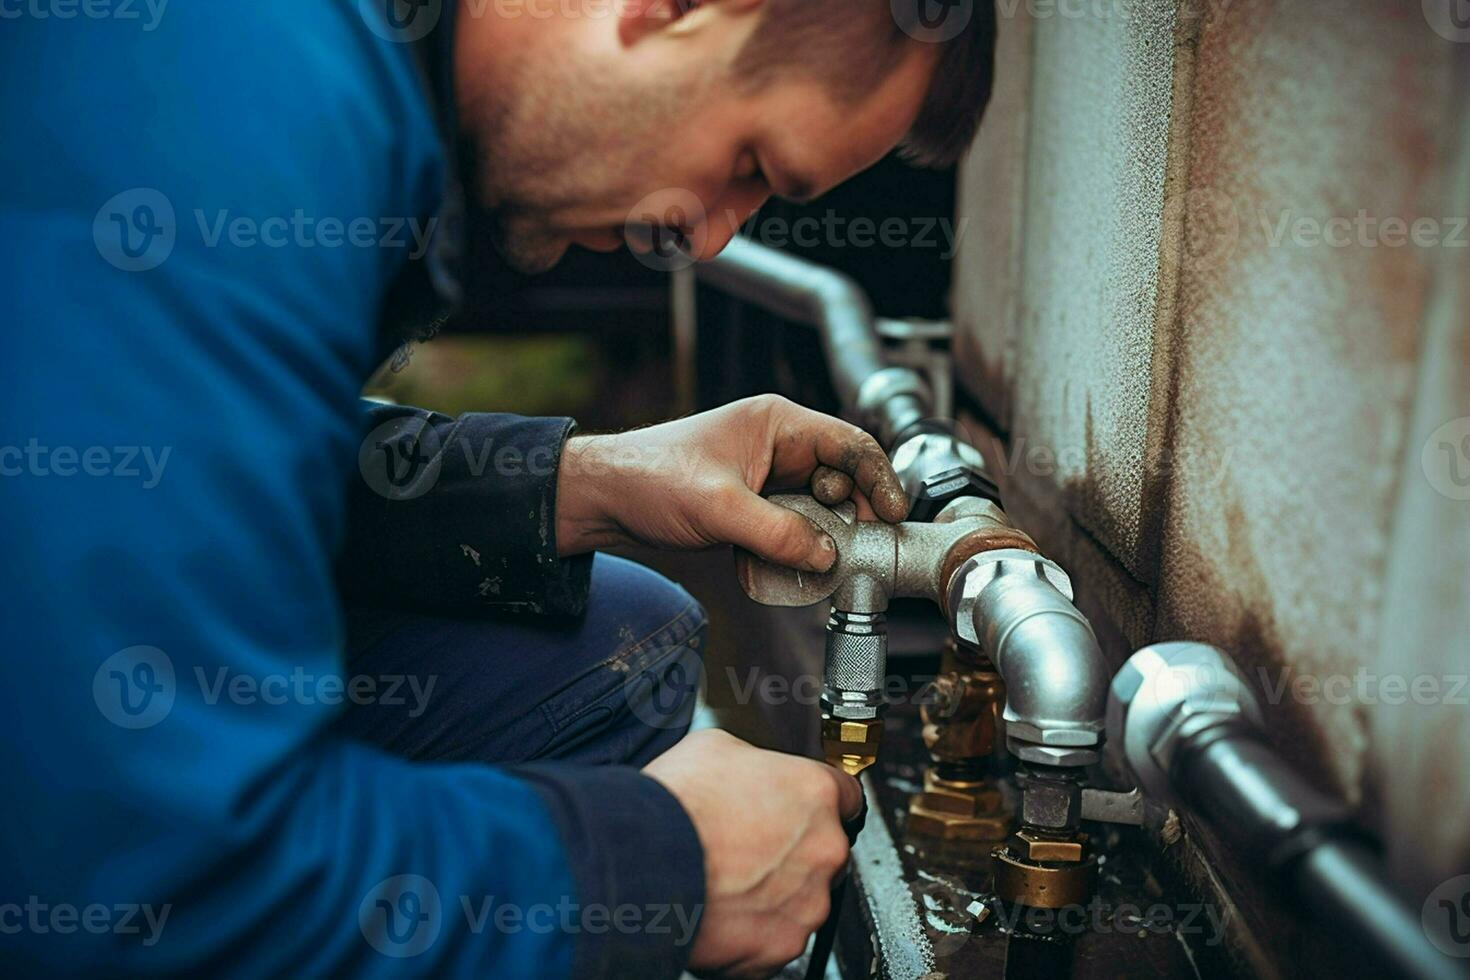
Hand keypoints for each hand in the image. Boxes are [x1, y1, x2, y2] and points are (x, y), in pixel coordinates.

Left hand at [555, 395, 909, 569]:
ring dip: (824, 535)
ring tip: (819, 559)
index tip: (893, 514)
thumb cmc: (649, 479)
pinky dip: (798, 547)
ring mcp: (768, 478)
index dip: (878, 478)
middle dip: (852, 514)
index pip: (849, 444)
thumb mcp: (719, 508)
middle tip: (857, 547)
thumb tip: (827, 555)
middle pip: (842, 478)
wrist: (603, 500)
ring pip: (820, 508)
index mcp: (777, 424)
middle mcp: (779, 446)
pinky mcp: (756, 507)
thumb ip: (777, 532)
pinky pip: (795, 527)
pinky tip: (788, 564)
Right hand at [642, 729, 863, 978]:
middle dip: (789, 852)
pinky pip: (773, 941)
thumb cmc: (675, 805)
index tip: (802, 809)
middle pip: (821, 851)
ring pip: (799, 899)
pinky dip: (750, 933)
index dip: (817, 802)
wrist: (643, 863)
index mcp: (815, 793)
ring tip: (724, 881)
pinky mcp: (781, 946)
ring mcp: (807, 902)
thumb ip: (753, 762)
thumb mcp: (716, 747)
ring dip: (771, 894)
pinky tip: (718, 911)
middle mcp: (823, 849)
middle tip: (744, 848)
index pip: (846, 796)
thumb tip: (749, 772)